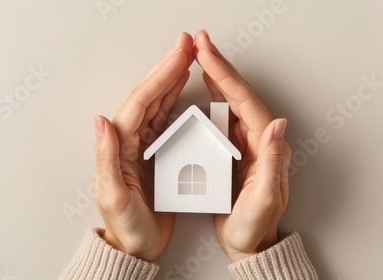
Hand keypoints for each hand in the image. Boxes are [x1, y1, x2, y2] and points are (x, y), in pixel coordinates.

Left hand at [93, 32, 194, 261]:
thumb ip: (106, 158)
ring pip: (157, 103)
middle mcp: (127, 141)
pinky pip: (164, 119)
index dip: (160, 77)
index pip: (140, 103)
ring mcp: (140, 145)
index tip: (178, 56)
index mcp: (118, 146)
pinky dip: (173, 100)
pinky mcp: (153, 153)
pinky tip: (181, 89)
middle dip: (167, 68)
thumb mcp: (114, 197)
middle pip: (148, 96)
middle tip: (186, 45)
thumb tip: (100, 121)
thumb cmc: (125, 227)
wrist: (135, 247)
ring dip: (171, 79)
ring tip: (186, 58)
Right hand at [194, 30, 291, 262]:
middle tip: (201, 42)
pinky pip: (222, 115)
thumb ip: (271, 160)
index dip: (225, 76)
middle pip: (237, 93)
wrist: (248, 242)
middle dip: (219, 65)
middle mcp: (258, 139)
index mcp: (266, 146)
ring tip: (201, 55)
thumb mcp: (265, 198)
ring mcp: (244, 142)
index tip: (206, 55)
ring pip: (229, 100)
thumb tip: (278, 122)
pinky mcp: (233, 149)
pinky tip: (204, 87)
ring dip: (215, 76)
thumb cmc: (254, 225)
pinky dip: (212, 97)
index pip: (245, 102)